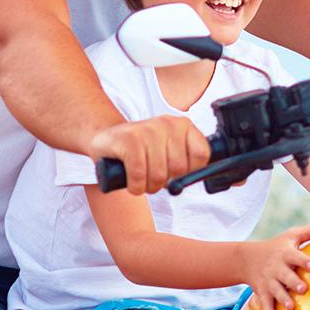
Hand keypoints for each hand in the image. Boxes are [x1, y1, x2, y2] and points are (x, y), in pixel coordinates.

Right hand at [87, 116, 210, 195]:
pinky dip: (135, 185)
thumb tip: (196, 179)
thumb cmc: (143, 151)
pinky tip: (130, 180)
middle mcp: (167, 124)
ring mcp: (147, 130)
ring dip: (148, 186)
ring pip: (158, 175)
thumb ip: (186, 163)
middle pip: (180, 169)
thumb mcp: (168, 151)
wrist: (107, 139)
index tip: (177, 173)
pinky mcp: (128, 140)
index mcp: (183, 125)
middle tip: (153, 177)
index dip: (190, 171)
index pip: (202, 154)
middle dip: (165, 181)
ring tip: (140, 177)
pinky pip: (139, 175)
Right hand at [239, 223, 309, 309]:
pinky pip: (265, 305)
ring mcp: (269, 282)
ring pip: (276, 292)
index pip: (295, 256)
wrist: (247, 259)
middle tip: (303, 289)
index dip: (303, 261)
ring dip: (283, 300)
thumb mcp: (291, 235)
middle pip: (285, 276)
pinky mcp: (263, 293)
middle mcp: (277, 269)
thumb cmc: (276, 246)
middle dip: (293, 283)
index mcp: (285, 254)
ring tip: (291, 307)